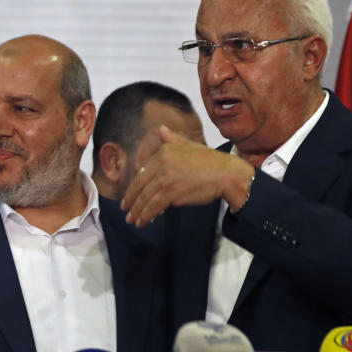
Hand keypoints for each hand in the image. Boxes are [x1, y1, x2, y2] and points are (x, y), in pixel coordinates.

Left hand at [122, 125, 254, 225]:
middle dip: (130, 200)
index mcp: (163, 153)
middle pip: (140, 186)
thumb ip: (172, 139)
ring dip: (137, 212)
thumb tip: (161, 129)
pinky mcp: (172, 193)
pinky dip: (146, 215)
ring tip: (132, 220)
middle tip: (125, 210)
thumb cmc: (210, 161)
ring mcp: (166, 179)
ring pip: (145, 198)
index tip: (129, 195)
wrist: (226, 173)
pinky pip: (154, 207)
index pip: (142, 172)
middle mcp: (161, 164)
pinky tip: (142, 222)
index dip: (134, 186)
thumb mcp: (189, 145)